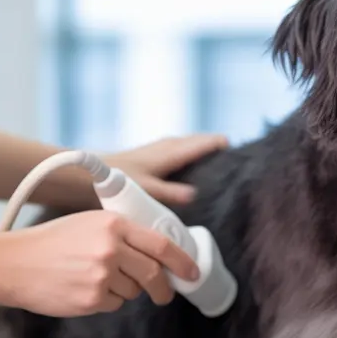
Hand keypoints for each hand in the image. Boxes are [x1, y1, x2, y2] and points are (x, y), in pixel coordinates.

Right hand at [0, 210, 199, 317]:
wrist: (13, 264)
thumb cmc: (52, 242)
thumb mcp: (90, 224)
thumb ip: (123, 234)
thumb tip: (159, 253)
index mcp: (114, 225)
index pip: (161, 244)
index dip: (182, 261)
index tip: (192, 272)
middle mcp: (111, 249)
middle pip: (153, 273)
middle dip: (164, 287)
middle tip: (165, 293)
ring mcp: (101, 276)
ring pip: (133, 291)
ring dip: (125, 289)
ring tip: (97, 278)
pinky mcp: (91, 299)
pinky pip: (114, 304)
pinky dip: (107, 300)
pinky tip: (84, 289)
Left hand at [103, 134, 229, 205]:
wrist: (93, 172)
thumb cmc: (120, 180)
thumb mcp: (148, 190)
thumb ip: (172, 193)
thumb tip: (196, 195)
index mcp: (175, 151)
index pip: (210, 142)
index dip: (227, 149)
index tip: (243, 160)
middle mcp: (172, 145)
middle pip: (205, 141)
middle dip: (220, 151)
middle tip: (236, 168)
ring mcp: (164, 147)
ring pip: (194, 145)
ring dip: (206, 153)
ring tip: (219, 170)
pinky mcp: (158, 153)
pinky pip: (184, 150)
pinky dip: (194, 157)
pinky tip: (194, 173)